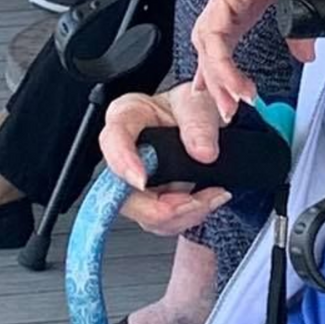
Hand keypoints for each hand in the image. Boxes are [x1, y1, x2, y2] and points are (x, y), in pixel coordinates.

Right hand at [99, 85, 233, 235]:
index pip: (113, 141)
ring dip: (180, 215)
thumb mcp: (199, 102)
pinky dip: (185, 218)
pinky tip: (206, 202)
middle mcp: (124, 152)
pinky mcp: (149, 199)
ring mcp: (134, 180)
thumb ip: (199, 124)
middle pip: (122, 192)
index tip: (142, 181)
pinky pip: (160, 221)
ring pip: (143, 214)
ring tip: (211, 198)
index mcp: (127, 117)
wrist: (205, 121)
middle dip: (162, 205)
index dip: (123, 164)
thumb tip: (203, 153)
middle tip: (198, 200)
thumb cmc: (192, 105)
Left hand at [192, 0, 324, 118]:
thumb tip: (304, 55)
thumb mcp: (306, 4)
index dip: (219, 64)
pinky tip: (236, 83)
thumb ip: (299, 33)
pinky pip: (216, 37)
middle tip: (225, 106)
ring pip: (207, 42)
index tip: (221, 89)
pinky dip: (224, 65)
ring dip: (219, 78)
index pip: (222, 33)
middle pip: (208, 41)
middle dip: (214, 78)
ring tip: (232, 102)